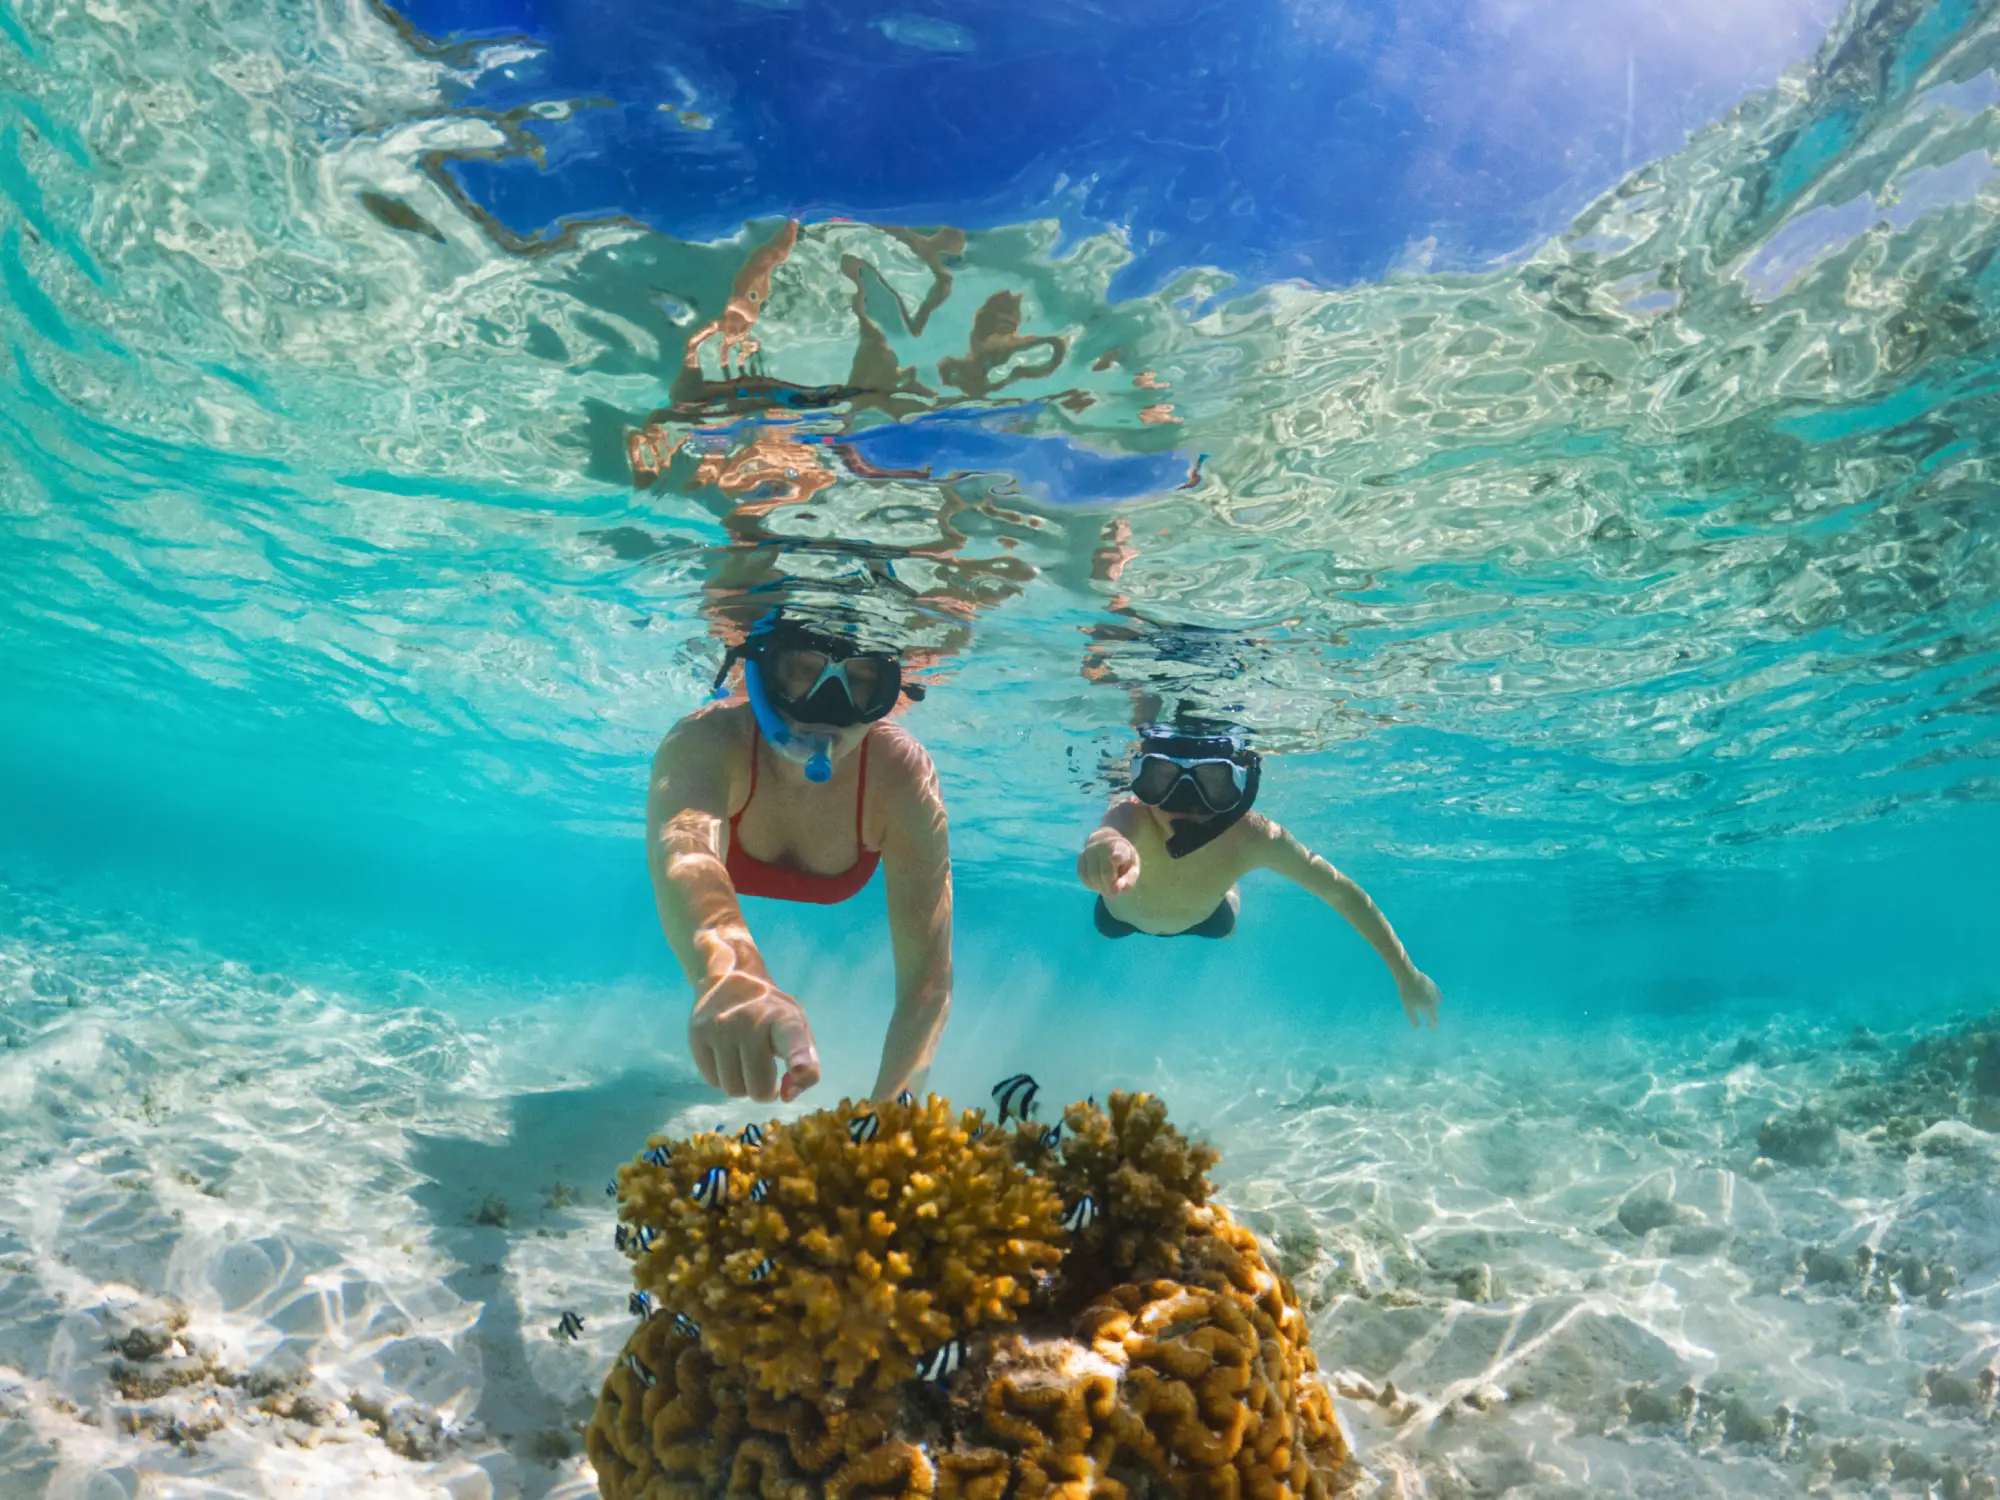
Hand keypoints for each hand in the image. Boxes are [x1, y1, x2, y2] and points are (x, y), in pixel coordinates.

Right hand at [689, 969, 820, 1101]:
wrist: (730, 980)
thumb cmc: (772, 1015)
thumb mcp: (799, 1029)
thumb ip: (806, 1065)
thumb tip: (787, 1096)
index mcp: (783, 1018)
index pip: (792, 1040)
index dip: (799, 1058)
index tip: (802, 1070)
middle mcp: (750, 1021)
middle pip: (758, 1088)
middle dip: (765, 1090)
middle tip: (765, 1072)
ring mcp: (721, 1028)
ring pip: (733, 1089)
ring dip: (743, 1085)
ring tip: (745, 1061)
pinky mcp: (697, 1035)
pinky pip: (713, 1082)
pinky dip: (723, 1078)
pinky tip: (727, 1056)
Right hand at [1078, 832, 1140, 895]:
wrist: (1107, 843)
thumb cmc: (1123, 860)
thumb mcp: (1133, 868)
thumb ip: (1129, 880)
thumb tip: (1118, 888)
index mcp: (1120, 847)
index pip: (1118, 851)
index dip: (1117, 855)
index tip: (1116, 858)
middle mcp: (1103, 845)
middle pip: (1104, 872)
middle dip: (1110, 886)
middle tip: (1114, 891)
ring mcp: (1089, 850)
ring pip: (1092, 876)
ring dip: (1100, 886)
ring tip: (1106, 885)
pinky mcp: (1080, 858)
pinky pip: (1083, 876)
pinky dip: (1091, 884)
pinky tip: (1097, 883)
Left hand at [1396, 970, 1440, 1029]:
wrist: (1409, 976)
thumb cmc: (1406, 993)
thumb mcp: (1408, 1007)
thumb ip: (1413, 1018)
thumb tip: (1417, 1028)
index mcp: (1428, 1007)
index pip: (1433, 1019)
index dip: (1433, 1026)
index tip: (1433, 1031)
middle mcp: (1434, 1001)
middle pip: (1435, 1012)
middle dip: (1434, 1018)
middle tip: (1432, 1024)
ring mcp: (1434, 993)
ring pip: (1437, 1003)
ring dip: (1436, 1009)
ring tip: (1434, 1013)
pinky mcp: (1433, 985)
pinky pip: (1438, 994)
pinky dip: (1439, 999)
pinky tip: (1439, 1000)